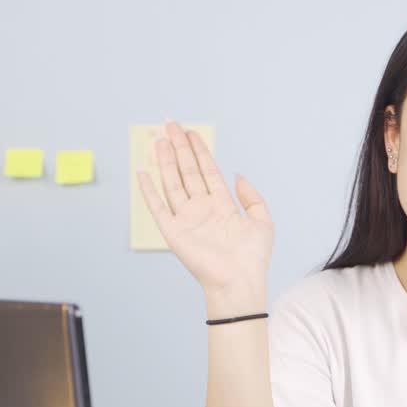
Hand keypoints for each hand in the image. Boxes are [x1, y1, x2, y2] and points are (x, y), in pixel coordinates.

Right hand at [137, 120, 273, 304]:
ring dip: (165, 161)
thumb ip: (253, 197)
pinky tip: (142, 172)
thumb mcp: (263, 222)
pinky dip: (148, 191)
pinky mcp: (173, 232)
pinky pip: (157, 207)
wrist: (239, 283)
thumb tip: (237, 175)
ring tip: (160, 139)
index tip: (191, 131)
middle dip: (179, 147)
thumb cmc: (252, 258)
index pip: (207, 170)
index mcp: (222, 205)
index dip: (199, 150)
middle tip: (171, 124)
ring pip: (172, 183)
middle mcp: (202, 209)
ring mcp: (186, 219)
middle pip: (188, 171)